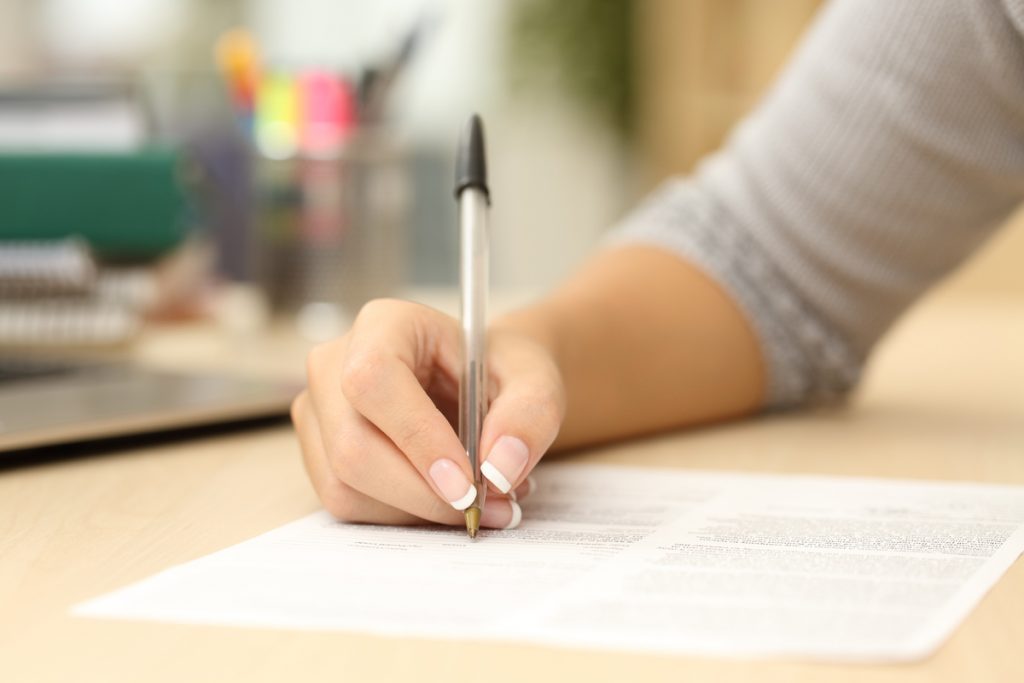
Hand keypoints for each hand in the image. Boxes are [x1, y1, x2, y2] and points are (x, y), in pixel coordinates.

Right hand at [291, 298, 564, 528]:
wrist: (481, 386)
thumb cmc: (500, 373)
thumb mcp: (536, 380)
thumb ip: (530, 415)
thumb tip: (499, 469)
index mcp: (384, 324)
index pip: (374, 380)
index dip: (417, 438)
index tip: (468, 484)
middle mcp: (334, 363)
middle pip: (353, 446)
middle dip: (423, 494)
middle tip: (487, 508)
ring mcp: (318, 410)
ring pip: (345, 485)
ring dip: (417, 511)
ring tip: (476, 501)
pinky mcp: (318, 453)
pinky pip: (348, 504)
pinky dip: (402, 516)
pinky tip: (442, 500)